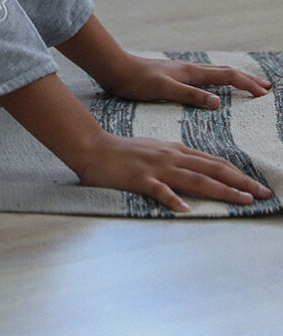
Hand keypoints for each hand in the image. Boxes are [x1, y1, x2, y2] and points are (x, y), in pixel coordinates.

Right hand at [76, 133, 273, 212]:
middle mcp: (170, 157)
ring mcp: (156, 168)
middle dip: (240, 182)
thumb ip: (175, 158)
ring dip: (221, 190)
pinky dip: (173, 199)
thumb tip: (197, 168)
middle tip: (263, 193)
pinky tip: (186, 209)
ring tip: (242, 200)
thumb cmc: (122, 151)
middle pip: (211, 170)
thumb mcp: (154, 149)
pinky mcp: (140, 179)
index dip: (237, 174)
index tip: (257, 186)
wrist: (92, 146)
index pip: (213, 162)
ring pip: (195, 179)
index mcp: (174, 150)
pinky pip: (159, 190)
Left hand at [100, 54, 271, 109]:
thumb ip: (190, 94)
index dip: (246, 84)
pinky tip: (212, 87)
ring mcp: (180, 71)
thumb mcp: (164, 89)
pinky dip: (215, 81)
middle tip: (265, 87)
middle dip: (246, 79)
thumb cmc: (136, 80)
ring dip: (233, 79)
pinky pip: (202, 77)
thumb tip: (218, 102)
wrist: (114, 69)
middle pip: (224, 72)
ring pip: (213, 73)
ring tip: (245, 85)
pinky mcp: (172, 76)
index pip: (225, 76)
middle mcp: (188, 69)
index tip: (263, 93)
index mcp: (190, 72)